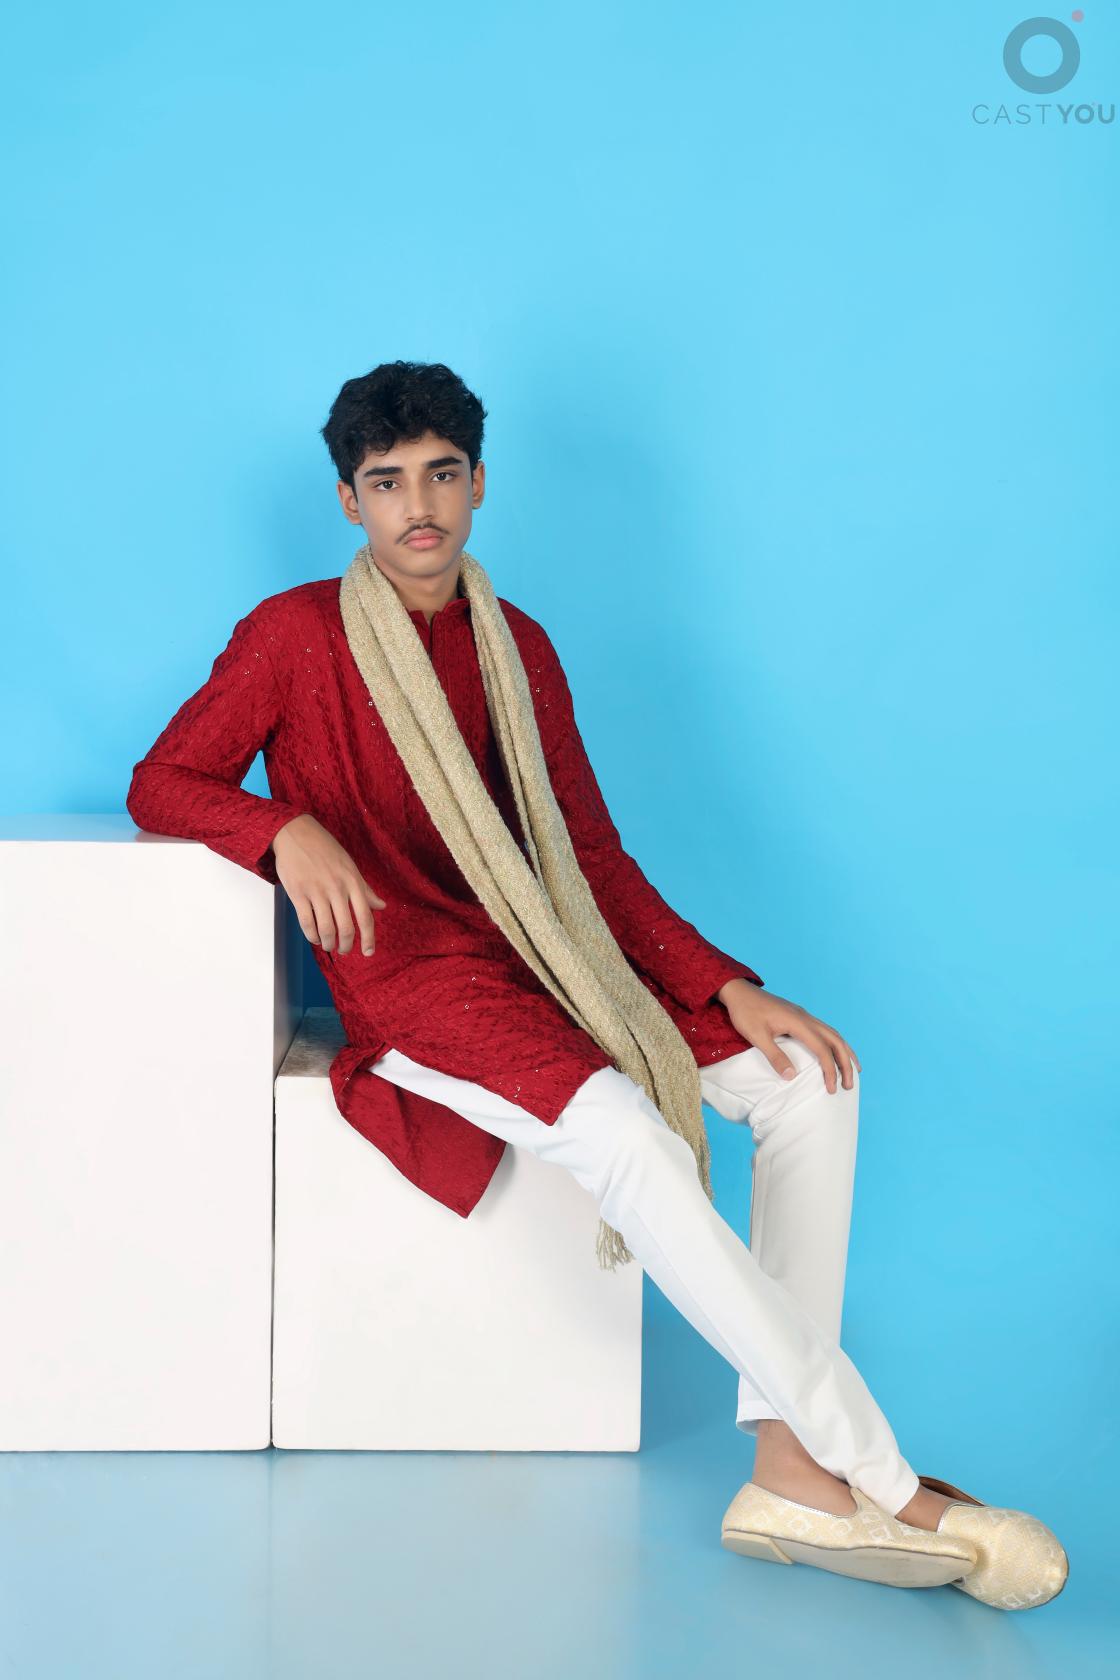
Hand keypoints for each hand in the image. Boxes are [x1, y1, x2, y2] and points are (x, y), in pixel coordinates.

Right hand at [270, 813, 386, 955]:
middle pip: (346, 928)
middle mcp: (337, 888)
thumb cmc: (324, 848)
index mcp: (353, 881)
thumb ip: (365, 888)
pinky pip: (306, 923)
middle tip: (344, 950)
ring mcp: (316, 891)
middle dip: (346, 945)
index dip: (369, 939)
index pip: (365, 916)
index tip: (368, 952)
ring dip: (329, 944)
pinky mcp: (298, 893)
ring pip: (326, 929)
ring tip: (329, 946)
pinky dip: (312, 936)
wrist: (294, 832)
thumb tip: (382, 906)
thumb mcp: (349, 865)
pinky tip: (315, 938)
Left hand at [715, 978, 860, 1093]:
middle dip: (845, 1063)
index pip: (822, 1049)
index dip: (829, 1069)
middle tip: (849, 1085)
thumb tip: (792, 1077)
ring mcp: (804, 1015)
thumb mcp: (756, 1036)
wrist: (739, 991)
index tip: (831, 1088)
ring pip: (833, 1033)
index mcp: (798, 1022)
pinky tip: (835, 1051)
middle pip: (835, 1040)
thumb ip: (775, 1055)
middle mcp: (806, 1017)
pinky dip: (835, 1043)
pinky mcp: (800, 1016)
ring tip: (853, 1070)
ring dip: (844, 1052)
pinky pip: (825, 1030)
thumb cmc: (745, 1012)